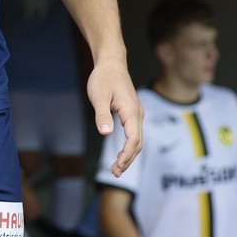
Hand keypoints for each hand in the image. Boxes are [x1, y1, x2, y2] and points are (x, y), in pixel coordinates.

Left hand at [91, 55, 143, 176]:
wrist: (111, 63)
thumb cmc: (104, 78)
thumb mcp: (99, 96)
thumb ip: (102, 115)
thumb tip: (105, 133)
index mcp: (131, 111)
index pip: (133, 138)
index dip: (126, 154)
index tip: (118, 166)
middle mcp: (138, 114)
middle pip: (137, 143)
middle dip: (128, 160)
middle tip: (115, 173)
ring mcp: (136, 114)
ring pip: (137, 140)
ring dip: (129, 155)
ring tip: (117, 169)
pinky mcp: (132, 113)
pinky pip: (134, 134)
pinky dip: (129, 147)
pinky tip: (120, 154)